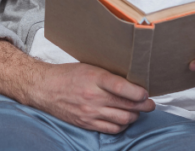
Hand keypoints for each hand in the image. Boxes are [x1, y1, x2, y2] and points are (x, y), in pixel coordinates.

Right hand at [0, 39, 154, 134]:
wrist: (45, 88)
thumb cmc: (68, 74)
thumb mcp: (89, 66)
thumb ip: (109, 75)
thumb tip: (133, 80)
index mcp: (95, 78)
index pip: (123, 88)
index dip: (139, 93)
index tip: (146, 93)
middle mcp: (93, 97)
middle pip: (127, 106)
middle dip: (144, 106)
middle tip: (150, 103)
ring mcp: (90, 112)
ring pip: (123, 119)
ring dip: (134, 116)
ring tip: (137, 111)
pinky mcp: (87, 123)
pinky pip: (112, 129)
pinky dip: (122, 125)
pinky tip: (123, 119)